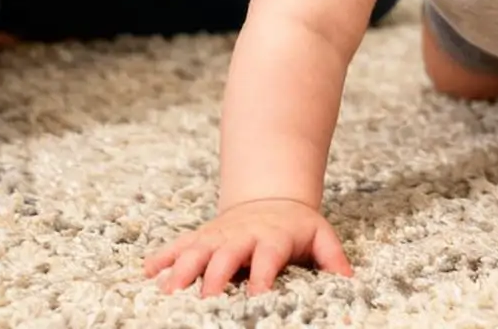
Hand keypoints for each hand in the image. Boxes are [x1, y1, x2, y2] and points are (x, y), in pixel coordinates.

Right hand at [144, 198, 350, 297]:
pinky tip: (147, 272)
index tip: (256, 297)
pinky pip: (178, 244)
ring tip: (167, 290)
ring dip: (182, 268)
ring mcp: (219, 235)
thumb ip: (333, 257)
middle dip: (215, 275)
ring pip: (197, 249)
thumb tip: (350, 281)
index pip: (269, 255)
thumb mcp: (319, 235)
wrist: (270, 196)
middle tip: (203, 299)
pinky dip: (162, 257)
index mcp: (273, 237)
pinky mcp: (202, 236)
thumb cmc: (295, 227)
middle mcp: (243, 235)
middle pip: (227, 254)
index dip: (263, 275)